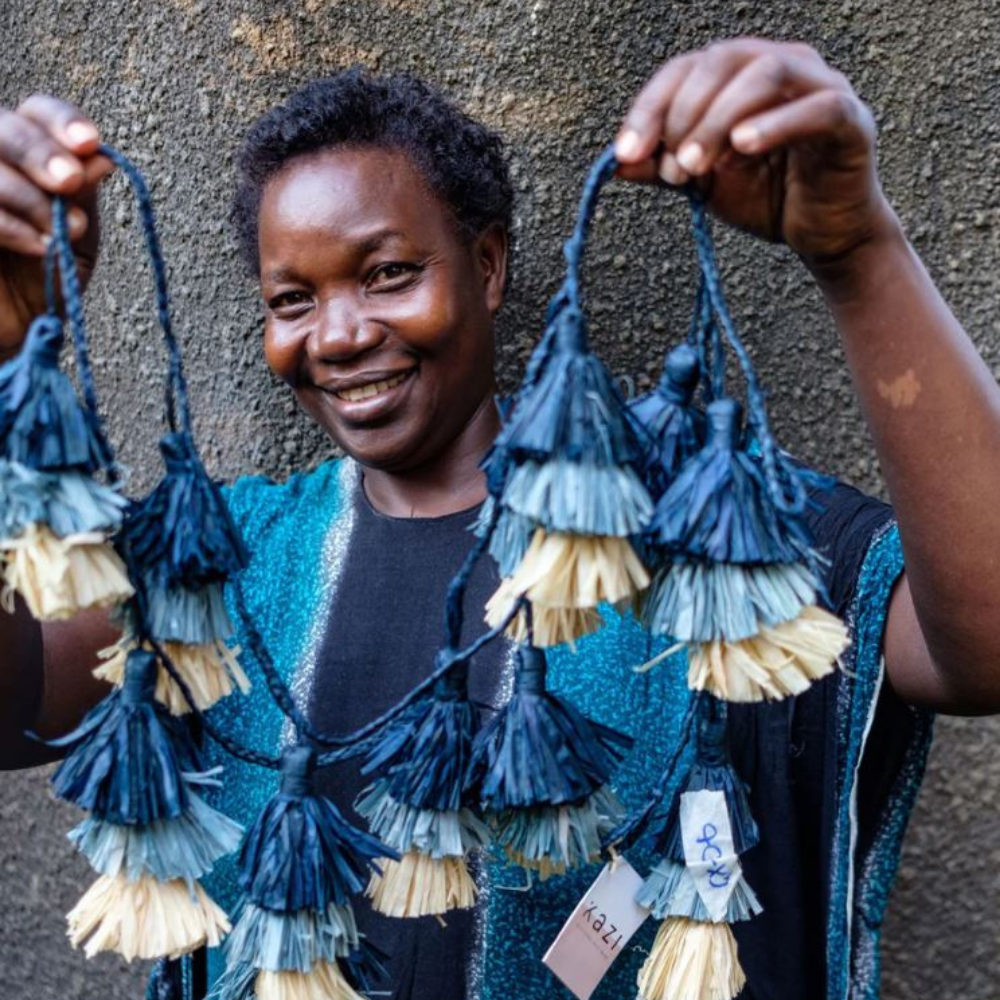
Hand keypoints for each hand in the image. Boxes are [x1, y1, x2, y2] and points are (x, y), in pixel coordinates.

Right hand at [0, 96, 112, 358]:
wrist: (16, 331)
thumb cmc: (44, 280)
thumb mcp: (76, 239)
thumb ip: (82, 198)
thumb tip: (100, 158)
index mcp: (27, 156)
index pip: (37, 112)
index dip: (62, 121)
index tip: (90, 143)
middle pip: (3, 125)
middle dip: (40, 152)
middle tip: (68, 183)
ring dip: (29, 196)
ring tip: (59, 234)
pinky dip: (7, 223)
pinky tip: (36, 246)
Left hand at [614, 39, 894, 268]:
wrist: (821, 235)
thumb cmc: (768, 197)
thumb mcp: (703, 182)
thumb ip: (664, 167)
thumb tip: (616, 164)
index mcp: (741, 74)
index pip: (686, 69)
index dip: (651, 106)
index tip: (626, 151)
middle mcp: (781, 65)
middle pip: (721, 61)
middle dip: (684, 114)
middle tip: (671, 168)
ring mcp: (820, 85)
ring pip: (764, 73)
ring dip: (719, 119)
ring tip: (697, 165)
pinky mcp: (850, 118)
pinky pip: (815, 108)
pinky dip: (775, 123)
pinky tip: (743, 146)